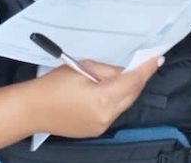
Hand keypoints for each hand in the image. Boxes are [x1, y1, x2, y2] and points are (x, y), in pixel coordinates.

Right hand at [36, 55, 162, 137]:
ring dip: (128, 89)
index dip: (146, 69)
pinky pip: (113, 112)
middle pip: (132, 95)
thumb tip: (124, 72)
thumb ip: (108, 70)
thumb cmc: (54, 85)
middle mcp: (106, 116)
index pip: (133, 81)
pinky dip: (116, 100)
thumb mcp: (84, 68)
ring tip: (125, 75)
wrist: (32, 109)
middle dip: (139, 79)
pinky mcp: (95, 130)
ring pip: (123, 104)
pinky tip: (111, 90)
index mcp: (103, 98)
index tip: (158, 59)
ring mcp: (101, 126)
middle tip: (147, 64)